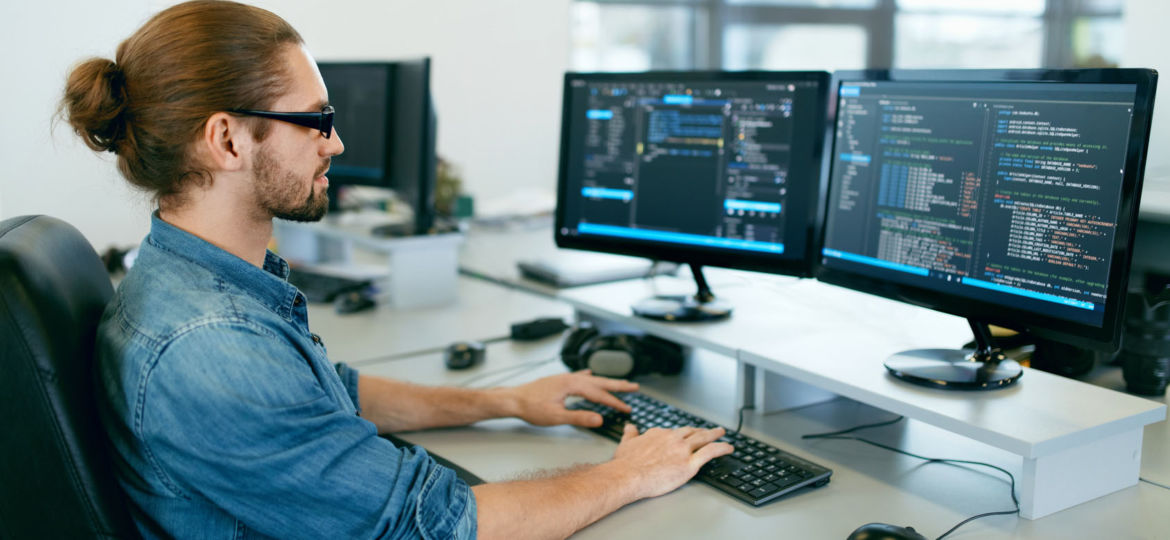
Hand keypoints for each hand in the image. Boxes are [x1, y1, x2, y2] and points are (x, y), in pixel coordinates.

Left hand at [505, 370, 637, 426]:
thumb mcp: (556, 417)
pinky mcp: (558, 381)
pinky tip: (590, 374)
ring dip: (605, 382)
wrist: (513, 400)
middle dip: (618, 385)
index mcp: (572, 385)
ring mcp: (564, 378)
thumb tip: (599, 419)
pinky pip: (578, 377)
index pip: (599, 394)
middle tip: (634, 387)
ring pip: (590, 379)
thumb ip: (579, 417)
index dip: (615, 402)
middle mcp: (570, 378)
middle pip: (599, 382)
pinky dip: (588, 377)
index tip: (627, 408)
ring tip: (619, 383)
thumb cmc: (531, 408)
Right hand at [610, 424, 732, 499]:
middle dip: (701, 431)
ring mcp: (682, 450)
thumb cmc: (625, 464)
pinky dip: (722, 448)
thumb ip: (631, 434)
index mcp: (658, 434)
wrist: (628, 475)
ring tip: (721, 433)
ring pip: (703, 439)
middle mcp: (672, 439)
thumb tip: (630, 426)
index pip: (673, 432)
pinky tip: (729, 448)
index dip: (681, 434)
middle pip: (691, 432)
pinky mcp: (689, 464)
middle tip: (709, 430)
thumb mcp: (625, 443)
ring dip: (714, 435)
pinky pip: (710, 452)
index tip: (685, 435)